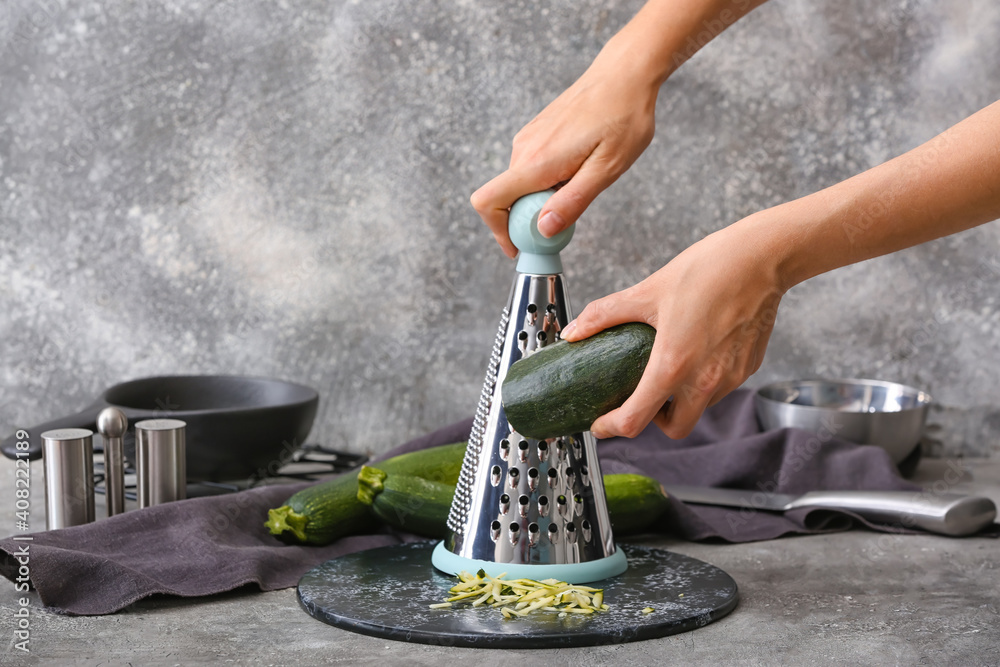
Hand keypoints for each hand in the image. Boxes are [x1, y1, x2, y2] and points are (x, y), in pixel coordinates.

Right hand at [471, 39, 659, 257]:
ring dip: (539, 200)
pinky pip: (529, 170)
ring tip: (579, 190)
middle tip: (564, 226)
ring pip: (519, 185)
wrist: (624, 75)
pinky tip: (577, 172)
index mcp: (537, 162)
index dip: (497, 231)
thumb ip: (572, 202)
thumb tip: (543, 229)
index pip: (488, 201)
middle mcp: (524, 149)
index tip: (519, 246)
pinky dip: (544, 183)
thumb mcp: (606, 169)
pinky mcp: (536, 134)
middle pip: (505, 200)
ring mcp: (528, 139)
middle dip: (526, 221)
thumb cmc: (622, 118)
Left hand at [561, 217, 785, 438]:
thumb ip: (604, 315)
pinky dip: (703, 382)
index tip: (601, 423)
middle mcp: (705, 381)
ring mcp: (730, 378)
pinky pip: (720, 388)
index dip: (612, 428)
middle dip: (652, 421)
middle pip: (674, 429)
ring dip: (680, 400)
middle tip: (639, 396)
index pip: (635, 421)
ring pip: (700, 409)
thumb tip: (573, 332)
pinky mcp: (748, 368)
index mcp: (674, 366)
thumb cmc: (707, 271)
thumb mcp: (646, 292)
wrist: (761, 258)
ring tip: (668, 367)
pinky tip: (695, 352)